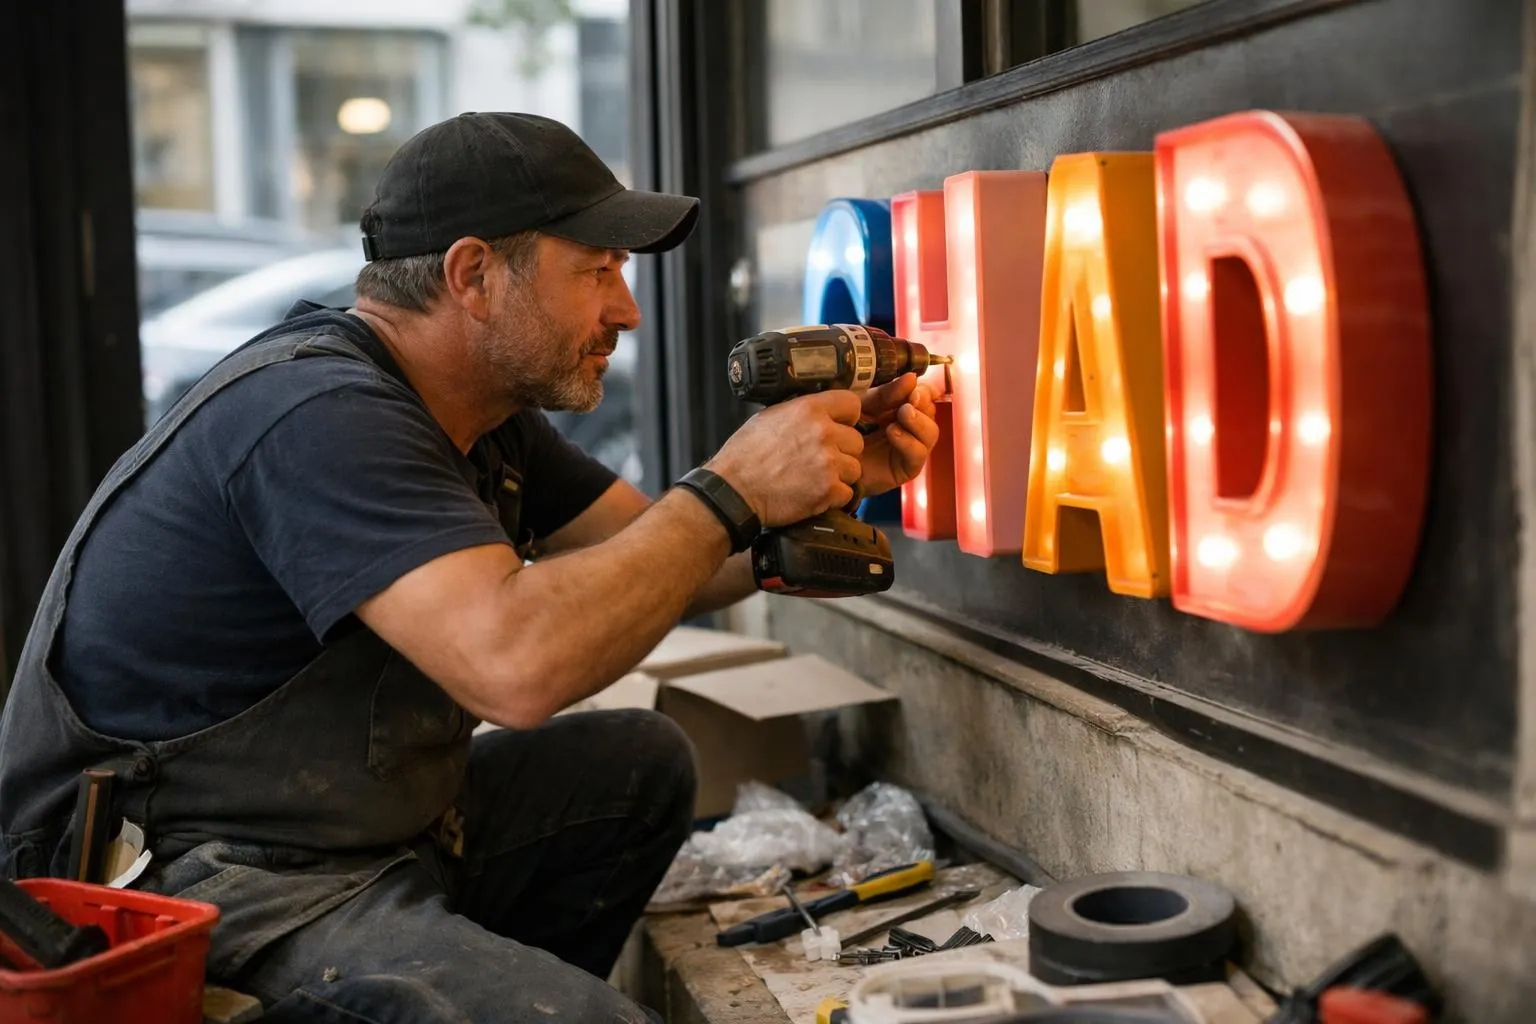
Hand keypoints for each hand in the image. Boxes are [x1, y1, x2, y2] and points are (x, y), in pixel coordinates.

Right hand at [706, 391, 864, 527]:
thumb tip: (818, 411)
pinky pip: (847, 492)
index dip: (847, 418)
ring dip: (839, 476)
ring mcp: (828, 463)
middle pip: (856, 441)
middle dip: (842, 451)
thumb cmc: (745, 455)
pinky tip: (813, 493)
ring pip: (854, 468)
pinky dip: (833, 497)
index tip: (839, 427)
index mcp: (809, 409)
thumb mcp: (769, 416)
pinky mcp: (828, 490)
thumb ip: (800, 411)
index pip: (852, 404)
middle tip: (820, 460)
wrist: (734, 490)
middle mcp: (823, 433)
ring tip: (814, 478)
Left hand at [854, 374, 940, 494]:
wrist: (833, 459)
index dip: (925, 390)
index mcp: (902, 408)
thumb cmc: (846, 431)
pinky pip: (918, 454)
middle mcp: (911, 427)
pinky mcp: (907, 468)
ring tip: (903, 414)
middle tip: (911, 398)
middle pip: (931, 412)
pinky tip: (893, 432)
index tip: (915, 386)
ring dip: (919, 421)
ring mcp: (911, 448)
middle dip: (922, 403)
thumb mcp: (863, 405)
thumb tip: (912, 377)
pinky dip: (909, 441)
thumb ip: (886, 393)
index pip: (926, 396)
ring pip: (931, 433)